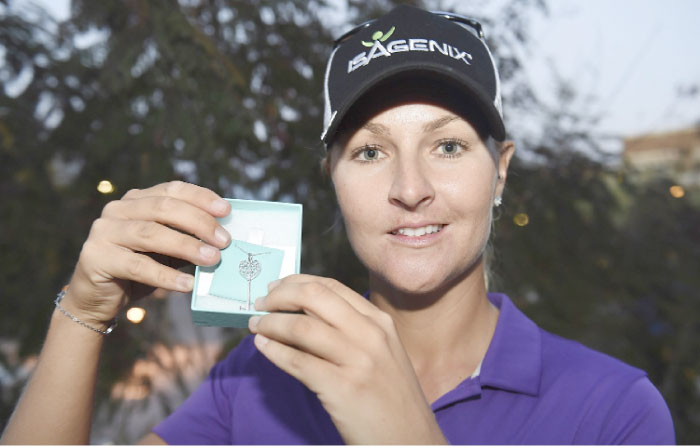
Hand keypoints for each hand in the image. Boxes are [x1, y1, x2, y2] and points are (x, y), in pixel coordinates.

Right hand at [63, 181, 230, 327]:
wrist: (97, 298)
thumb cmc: (139, 269)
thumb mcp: (167, 250)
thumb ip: (188, 238)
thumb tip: (224, 238)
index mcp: (137, 200)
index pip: (172, 189)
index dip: (200, 197)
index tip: (226, 210)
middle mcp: (118, 209)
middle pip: (164, 208)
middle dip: (199, 222)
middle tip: (224, 241)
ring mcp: (104, 231)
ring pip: (151, 234)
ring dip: (187, 246)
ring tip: (212, 259)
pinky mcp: (97, 257)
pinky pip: (138, 266)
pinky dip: (166, 276)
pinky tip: (187, 285)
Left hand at [248, 274, 446, 444]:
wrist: (411, 438)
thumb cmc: (391, 397)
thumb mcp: (383, 352)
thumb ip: (352, 330)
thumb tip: (302, 313)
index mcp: (380, 322)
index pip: (331, 287)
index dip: (297, 282)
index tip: (276, 287)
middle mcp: (371, 334)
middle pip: (314, 297)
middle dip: (279, 296)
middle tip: (261, 303)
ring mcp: (358, 360)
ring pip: (302, 327)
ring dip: (271, 323)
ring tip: (257, 326)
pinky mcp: (342, 388)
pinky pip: (298, 362)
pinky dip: (274, 351)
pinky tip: (263, 347)